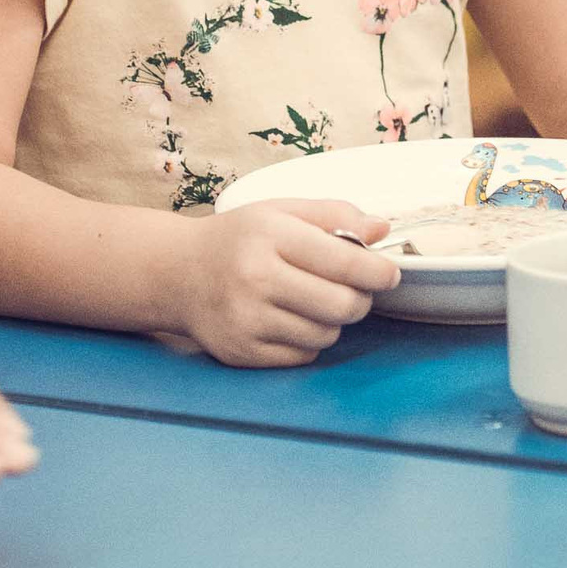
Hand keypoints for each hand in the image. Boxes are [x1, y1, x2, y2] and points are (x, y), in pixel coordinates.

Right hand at [173, 199, 403, 367]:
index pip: (342, 260)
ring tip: (315, 301)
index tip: (389, 273)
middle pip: (341, 305)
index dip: (376, 271)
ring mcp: (246, 319)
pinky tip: (291, 319)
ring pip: (325, 334)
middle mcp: (255, 277)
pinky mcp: (242, 352)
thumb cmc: (238, 239)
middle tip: (355, 290)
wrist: (177, 273)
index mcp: (269, 234)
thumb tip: (381, 229)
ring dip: (333, 321)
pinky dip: (308, 341)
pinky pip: (303, 356)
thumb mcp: (280, 211)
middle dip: (360, 300)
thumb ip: (333, 215)